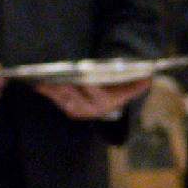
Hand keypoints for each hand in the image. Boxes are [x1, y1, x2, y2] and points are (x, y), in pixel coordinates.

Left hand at [39, 76, 153, 119]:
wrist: (106, 106)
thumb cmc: (116, 92)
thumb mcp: (126, 89)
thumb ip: (136, 85)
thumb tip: (149, 78)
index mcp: (103, 104)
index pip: (95, 94)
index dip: (89, 87)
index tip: (83, 78)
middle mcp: (88, 109)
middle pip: (75, 97)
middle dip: (66, 88)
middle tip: (58, 78)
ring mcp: (75, 109)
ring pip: (63, 99)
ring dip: (53, 90)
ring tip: (46, 79)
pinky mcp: (66, 107)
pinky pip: (54, 99)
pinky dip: (46, 91)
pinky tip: (38, 83)